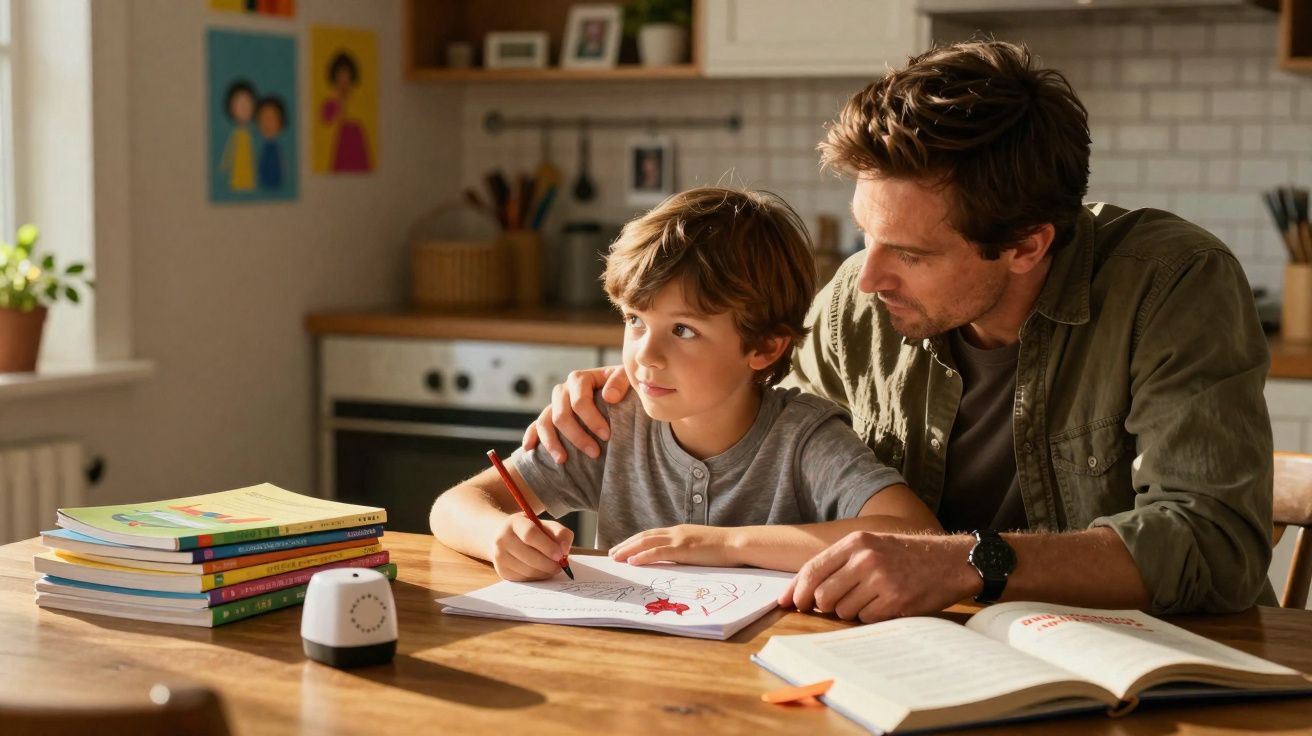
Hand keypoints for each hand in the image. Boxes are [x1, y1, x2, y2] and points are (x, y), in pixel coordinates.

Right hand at [488, 514, 573, 581]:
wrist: (507, 538)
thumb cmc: (532, 531)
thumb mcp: (546, 525)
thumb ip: (560, 533)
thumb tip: (564, 550)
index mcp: (514, 523)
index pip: (530, 534)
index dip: (547, 546)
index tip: (561, 555)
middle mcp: (502, 539)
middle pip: (529, 556)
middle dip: (549, 564)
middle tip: (561, 565)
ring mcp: (499, 556)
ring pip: (528, 570)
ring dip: (546, 572)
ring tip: (553, 567)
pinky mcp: (502, 571)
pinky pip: (525, 578)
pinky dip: (538, 577)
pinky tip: (542, 570)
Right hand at [521, 366, 631, 463]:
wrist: (620, 392)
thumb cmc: (624, 386)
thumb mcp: (627, 378)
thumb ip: (620, 381)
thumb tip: (608, 397)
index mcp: (580, 379)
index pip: (579, 401)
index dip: (592, 419)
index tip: (607, 436)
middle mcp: (563, 390)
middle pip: (561, 415)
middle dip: (577, 436)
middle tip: (595, 453)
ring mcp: (554, 404)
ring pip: (545, 422)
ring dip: (552, 443)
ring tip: (563, 461)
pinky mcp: (550, 417)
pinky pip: (535, 426)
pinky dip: (530, 436)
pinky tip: (529, 449)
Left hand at [609, 525, 735, 566]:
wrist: (737, 544)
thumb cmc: (722, 548)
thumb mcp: (699, 547)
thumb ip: (686, 550)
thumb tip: (676, 560)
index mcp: (679, 532)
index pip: (651, 535)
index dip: (635, 541)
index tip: (623, 548)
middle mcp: (676, 532)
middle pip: (644, 537)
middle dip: (626, 545)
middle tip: (612, 553)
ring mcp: (679, 539)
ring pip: (646, 542)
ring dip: (628, 550)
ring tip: (616, 557)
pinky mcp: (683, 549)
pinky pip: (658, 552)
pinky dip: (643, 556)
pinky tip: (632, 561)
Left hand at [779, 532, 976, 622]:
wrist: (951, 561)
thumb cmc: (907, 555)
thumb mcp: (872, 545)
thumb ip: (839, 562)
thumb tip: (803, 590)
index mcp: (856, 542)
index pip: (813, 569)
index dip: (796, 589)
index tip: (786, 603)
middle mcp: (866, 559)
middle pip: (823, 595)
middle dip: (824, 605)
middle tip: (836, 604)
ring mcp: (881, 580)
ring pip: (843, 610)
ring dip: (851, 611)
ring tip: (871, 598)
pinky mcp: (895, 601)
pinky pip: (866, 620)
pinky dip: (871, 617)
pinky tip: (885, 604)